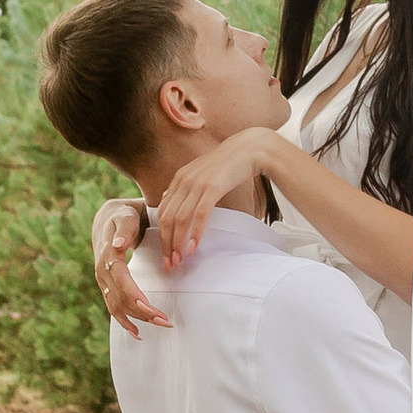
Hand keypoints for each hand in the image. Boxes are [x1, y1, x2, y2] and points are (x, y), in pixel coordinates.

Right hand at [93, 197, 171, 337]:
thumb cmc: (122, 216)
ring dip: (139, 319)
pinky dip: (125, 322)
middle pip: (121, 298)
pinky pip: (113, 308)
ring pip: (118, 306)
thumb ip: (125, 229)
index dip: (134, 295)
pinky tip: (138, 333)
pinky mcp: (107, 287)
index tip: (150, 307)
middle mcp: (102, 272)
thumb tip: (119, 244)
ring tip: (161, 324)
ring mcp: (103, 282)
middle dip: (143, 311)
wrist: (108, 220)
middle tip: (166, 320)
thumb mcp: (125, 216)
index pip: (120, 280)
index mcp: (107, 255)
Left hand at [150, 130, 276, 270]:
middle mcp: (184, 181)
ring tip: (181, 259)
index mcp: (179, 179)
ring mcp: (197, 184)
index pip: (162, 213)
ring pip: (180, 219)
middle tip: (171, 264)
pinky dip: (195, 233)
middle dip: (166, 244)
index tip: (166, 254)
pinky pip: (199, 215)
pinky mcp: (212, 187)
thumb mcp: (202, 173)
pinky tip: (194, 247)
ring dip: (178, 243)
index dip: (161, 236)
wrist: (250, 148)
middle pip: (167, 219)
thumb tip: (171, 201)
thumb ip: (186, 187)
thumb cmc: (228, 164)